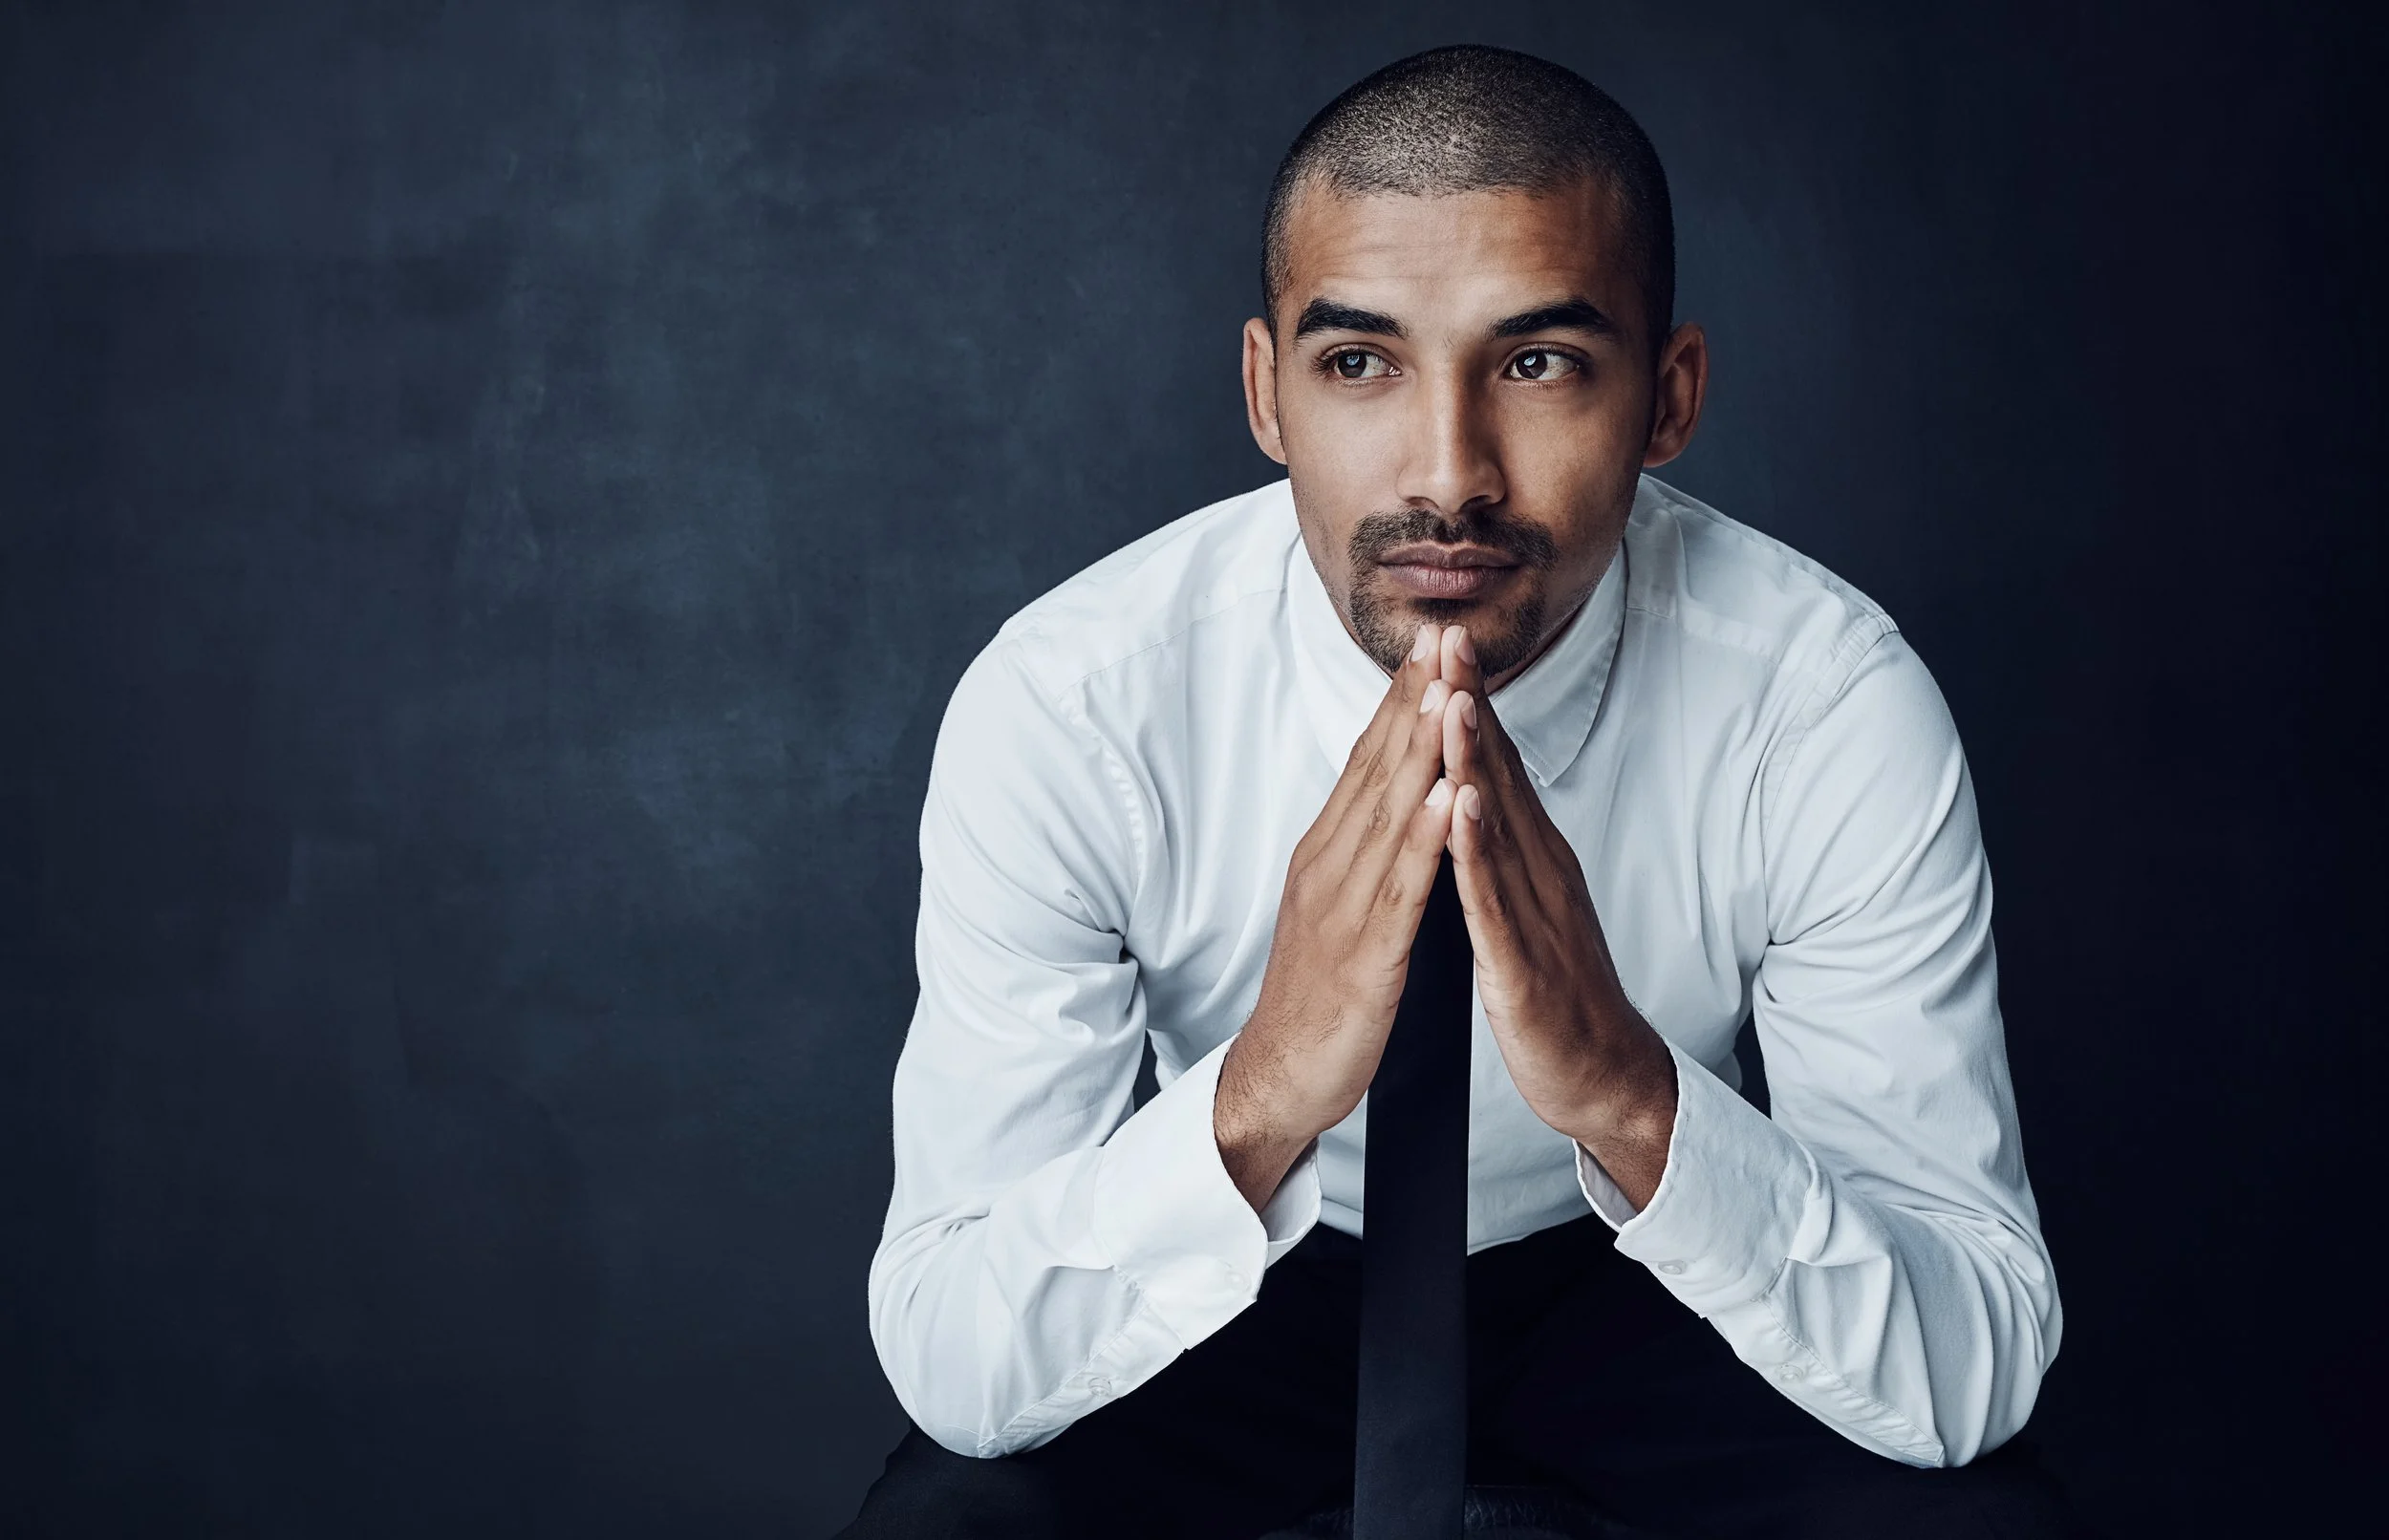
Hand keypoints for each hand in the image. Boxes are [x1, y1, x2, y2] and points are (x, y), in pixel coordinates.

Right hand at [1215, 623, 1458, 1210]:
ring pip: (1388, 814)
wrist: (1278, 1076)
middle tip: (1443, 635)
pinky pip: (1399, 889)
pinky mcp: (1363, 953)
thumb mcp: (1338, 905)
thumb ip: (1362, 852)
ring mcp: (1344, 907)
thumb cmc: (1317, 996)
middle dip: (1413, 699)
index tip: (1433, 642)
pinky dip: (1422, 840)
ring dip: (1420, 750)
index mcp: (1329, 852)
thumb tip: (1390, 798)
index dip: (1401, 698)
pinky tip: (1444, 799)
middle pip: (1377, 768)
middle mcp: (1331, 865)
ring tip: (1448, 692)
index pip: (1369, 760)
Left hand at [1436, 626, 1678, 1207]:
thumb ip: (1506, 847)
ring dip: (1475, 759)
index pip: (1493, 764)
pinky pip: (1494, 901)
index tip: (1443, 639)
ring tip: (1453, 698)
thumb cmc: (1556, 991)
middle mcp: (1537, 870)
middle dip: (1470, 703)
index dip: (1468, 700)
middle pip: (1499, 773)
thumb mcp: (1526, 902)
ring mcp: (1533, 914)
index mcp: (1530, 856)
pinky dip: (1478, 852)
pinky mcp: (1522, 964)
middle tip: (1448, 634)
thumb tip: (1485, 789)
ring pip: (1497, 824)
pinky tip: (1462, 811)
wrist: (1601, 1075)